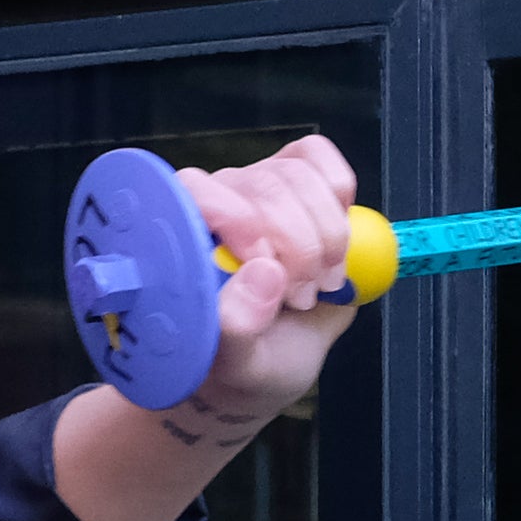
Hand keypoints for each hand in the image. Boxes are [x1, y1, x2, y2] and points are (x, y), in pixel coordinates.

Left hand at [161, 134, 363, 451]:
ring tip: (320, 284)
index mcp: (181, 241)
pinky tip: (338, 236)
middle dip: (299, 246)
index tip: (270, 271)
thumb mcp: (236, 365)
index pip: (198, 192)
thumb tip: (265, 272)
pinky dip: (338, 193)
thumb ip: (236, 328)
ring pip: (298, 175)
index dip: (242, 222)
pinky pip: (316, 154)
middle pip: (264, 186)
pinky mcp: (295, 177)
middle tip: (302, 298)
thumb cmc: (240, 365)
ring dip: (327, 234)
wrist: (275, 360)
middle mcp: (214, 203)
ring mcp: (255, 185)